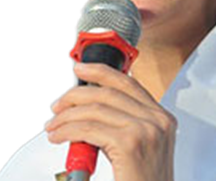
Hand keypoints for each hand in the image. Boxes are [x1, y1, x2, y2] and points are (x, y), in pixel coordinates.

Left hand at [45, 62, 176, 180]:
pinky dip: (67, 131)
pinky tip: (59, 136)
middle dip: (75, 96)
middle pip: (107, 93)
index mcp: (162, 118)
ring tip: (53, 127)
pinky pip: (88, 129)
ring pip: (94, 110)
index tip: (81, 68)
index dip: (101, 72)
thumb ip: (123, 125)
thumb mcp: (140, 148)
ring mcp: (146, 130)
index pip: (128, 83)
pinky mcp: (130, 144)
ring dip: (66, 117)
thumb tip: (88, 109)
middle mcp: (158, 121)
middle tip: (57, 107)